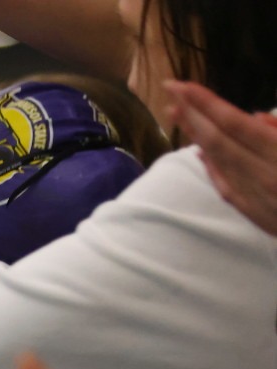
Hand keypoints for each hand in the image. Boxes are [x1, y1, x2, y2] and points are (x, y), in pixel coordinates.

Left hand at [167, 80, 276, 236]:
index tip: (181, 86)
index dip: (206, 104)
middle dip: (193, 115)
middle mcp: (266, 175)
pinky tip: (200, 151)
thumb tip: (254, 118)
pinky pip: (226, 185)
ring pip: (219, 162)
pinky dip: (212, 165)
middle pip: (219, 141)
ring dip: (195, 136)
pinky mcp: (257, 212)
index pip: (235, 124)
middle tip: (171, 91)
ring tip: (177, 113)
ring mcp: (258, 196)